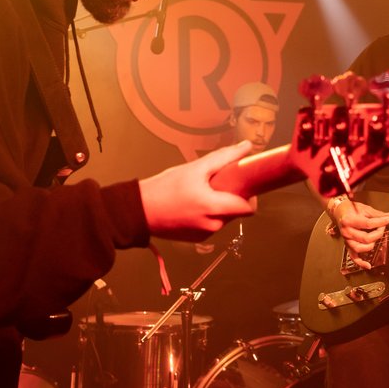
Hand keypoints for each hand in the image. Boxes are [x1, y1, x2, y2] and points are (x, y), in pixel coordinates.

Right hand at [139, 140, 256, 241]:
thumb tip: (247, 147)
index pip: (249, 208)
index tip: (241, 183)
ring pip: (224, 218)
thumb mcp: (195, 168)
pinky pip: (211, 224)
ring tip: (200, 193)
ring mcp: (205, 235)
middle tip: (216, 184)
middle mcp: (213, 226)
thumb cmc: (164, 188)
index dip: (249, 194)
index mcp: (214, 209)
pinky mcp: (197, 239)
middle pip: (236, 211)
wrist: (139, 211)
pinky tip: (193, 204)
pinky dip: (208, 214)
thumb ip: (224, 157)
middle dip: (231, 197)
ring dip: (219, 206)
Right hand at [330, 198, 388, 270]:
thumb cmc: (351, 209)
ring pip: (360, 248)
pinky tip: (368, 265)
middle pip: (366, 238)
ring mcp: (346, 240)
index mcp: (350, 220)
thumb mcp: (365, 209)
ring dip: (372, 244)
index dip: (381, 222)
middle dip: (378, 233)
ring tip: (376, 238)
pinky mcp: (347, 245)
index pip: (368, 224)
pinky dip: (360, 263)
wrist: (339, 211)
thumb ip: (378, 214)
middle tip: (382, 227)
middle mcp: (347, 231)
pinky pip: (353, 257)